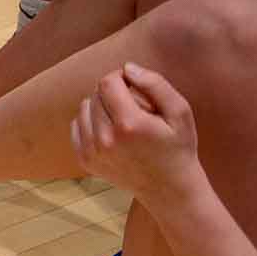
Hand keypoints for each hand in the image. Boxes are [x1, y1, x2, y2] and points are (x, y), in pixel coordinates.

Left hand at [70, 62, 206, 201]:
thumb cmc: (178, 146)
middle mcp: (105, 139)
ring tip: (122, 116)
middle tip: (134, 104)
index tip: (134, 84)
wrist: (167, 187)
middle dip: (113, 91)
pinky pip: (77, 126)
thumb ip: (155, 84)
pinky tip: (110, 129)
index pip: (108, 83)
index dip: (120, 77)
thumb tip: (127, 68)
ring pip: (84, 109)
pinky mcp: (85, 160)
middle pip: (96, 94)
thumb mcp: (180, 112)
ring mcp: (92, 152)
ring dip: (100, 105)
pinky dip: (90, 122)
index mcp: (129, 124)